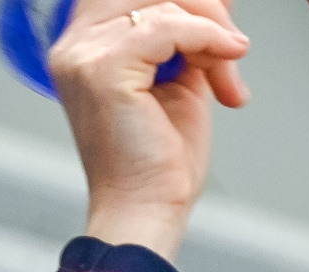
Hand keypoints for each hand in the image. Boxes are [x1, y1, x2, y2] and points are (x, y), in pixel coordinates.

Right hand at [51, 0, 249, 257]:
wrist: (146, 213)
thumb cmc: (160, 164)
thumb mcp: (180, 85)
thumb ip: (188, 41)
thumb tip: (218, 6)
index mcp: (85, 45)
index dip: (184, 1)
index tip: (224, 25)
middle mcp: (74, 44)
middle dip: (203, 9)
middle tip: (234, 50)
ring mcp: (82, 55)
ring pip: (160, 2)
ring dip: (210, 29)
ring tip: (229, 74)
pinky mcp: (101, 70)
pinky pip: (166, 27)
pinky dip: (207, 39)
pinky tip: (230, 61)